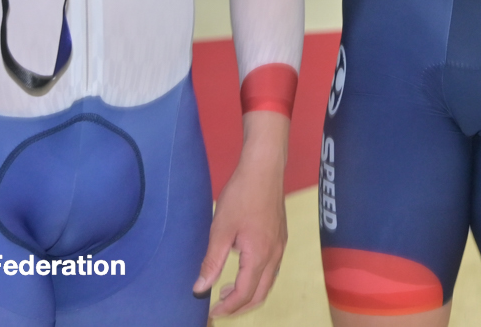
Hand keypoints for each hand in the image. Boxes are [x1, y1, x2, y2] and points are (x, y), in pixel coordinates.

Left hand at [195, 112, 288, 316]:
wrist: (265, 168)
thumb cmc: (242, 195)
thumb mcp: (221, 230)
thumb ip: (212, 262)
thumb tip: (200, 289)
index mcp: (260, 256)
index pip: (245, 294)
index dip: (227, 307)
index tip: (210, 312)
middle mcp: (275, 255)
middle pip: (260, 294)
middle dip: (239, 306)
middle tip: (219, 307)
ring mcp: (280, 246)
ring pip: (268, 282)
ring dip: (248, 292)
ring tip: (226, 289)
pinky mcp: (280, 237)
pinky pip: (271, 268)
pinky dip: (256, 278)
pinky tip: (241, 267)